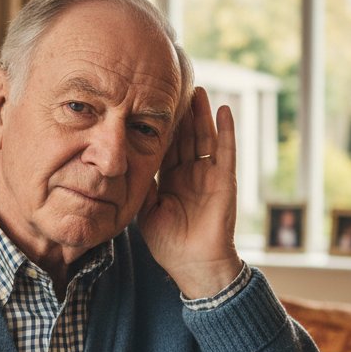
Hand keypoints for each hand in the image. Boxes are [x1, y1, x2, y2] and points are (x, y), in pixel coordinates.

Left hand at [138, 86, 241, 298]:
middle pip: (184, 136)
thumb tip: (124, 162)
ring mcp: (208, 175)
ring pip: (204, 138)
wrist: (192, 265)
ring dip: (201, 114)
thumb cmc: (168, 244)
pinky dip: (226, 131)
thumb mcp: (145, 210)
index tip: (151, 103)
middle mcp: (190, 174)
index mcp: (170, 180)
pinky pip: (226, 151)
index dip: (160, 126)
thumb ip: (140, 185)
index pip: (165, 146)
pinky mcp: (225, 180)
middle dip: (180, 113)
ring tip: (197, 89)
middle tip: (174, 86)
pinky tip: (224, 110)